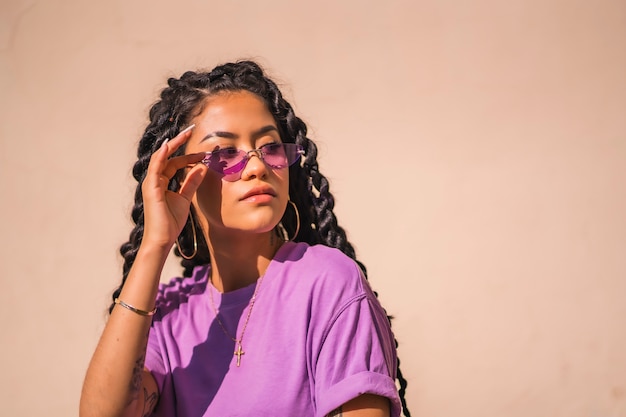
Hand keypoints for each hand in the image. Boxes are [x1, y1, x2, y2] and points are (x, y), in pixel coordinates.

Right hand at [141, 125, 207, 250]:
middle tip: (192, 131)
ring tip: (185, 134)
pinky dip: (161, 155)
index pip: (175, 163)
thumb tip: (202, 168)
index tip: (204, 153)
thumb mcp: (185, 198)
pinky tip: (169, 145)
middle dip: (180, 143)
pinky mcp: (151, 188)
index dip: (189, 157)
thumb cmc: (171, 222)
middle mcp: (154, 180)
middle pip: (168, 156)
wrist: (162, 238)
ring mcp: (151, 183)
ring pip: (161, 158)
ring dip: (173, 144)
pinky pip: (155, 167)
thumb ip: (191, 183)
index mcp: (161, 182)